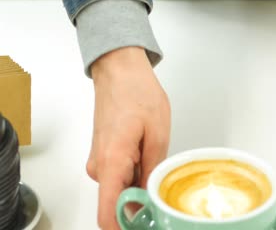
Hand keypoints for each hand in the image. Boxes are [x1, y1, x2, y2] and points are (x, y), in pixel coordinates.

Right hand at [87, 47, 170, 228]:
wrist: (119, 70)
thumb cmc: (136, 93)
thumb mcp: (157, 134)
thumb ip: (153, 171)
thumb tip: (150, 199)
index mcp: (112, 162)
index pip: (108, 214)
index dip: (126, 227)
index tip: (146, 225)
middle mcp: (100, 166)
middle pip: (119, 202)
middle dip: (143, 202)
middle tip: (166, 186)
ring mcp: (100, 161)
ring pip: (122, 188)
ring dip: (141, 183)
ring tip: (158, 157)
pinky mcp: (104, 156)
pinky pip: (120, 175)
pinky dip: (136, 173)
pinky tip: (149, 154)